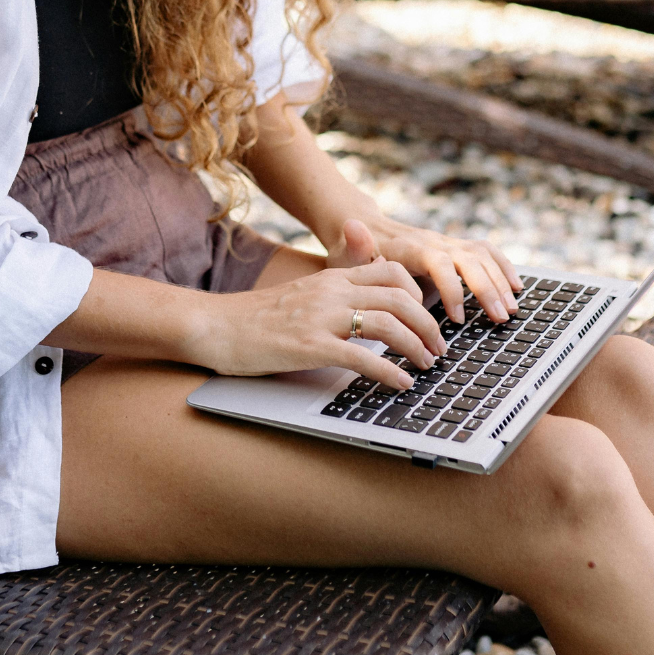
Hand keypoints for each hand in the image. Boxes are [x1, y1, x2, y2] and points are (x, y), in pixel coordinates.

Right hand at [199, 260, 446, 390]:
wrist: (215, 325)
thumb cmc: (257, 317)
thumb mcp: (303, 295)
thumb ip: (336, 297)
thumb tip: (370, 313)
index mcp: (331, 276)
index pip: (390, 271)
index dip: (419, 294)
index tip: (428, 317)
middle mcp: (331, 290)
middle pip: (399, 296)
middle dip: (428, 324)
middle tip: (438, 348)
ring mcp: (320, 316)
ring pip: (387, 323)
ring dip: (415, 346)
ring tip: (426, 366)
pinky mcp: (308, 345)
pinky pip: (361, 356)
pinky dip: (388, 371)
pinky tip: (400, 383)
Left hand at [326, 218, 520, 324]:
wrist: (358, 228)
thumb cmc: (350, 250)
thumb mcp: (345, 253)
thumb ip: (353, 247)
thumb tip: (353, 227)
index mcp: (409, 247)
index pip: (439, 262)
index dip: (452, 289)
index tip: (457, 319)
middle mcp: (432, 241)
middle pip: (468, 258)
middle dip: (487, 288)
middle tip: (499, 318)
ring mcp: (445, 242)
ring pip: (481, 254)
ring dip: (499, 280)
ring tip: (511, 310)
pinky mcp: (452, 248)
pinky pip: (485, 252)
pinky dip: (503, 266)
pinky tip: (516, 287)